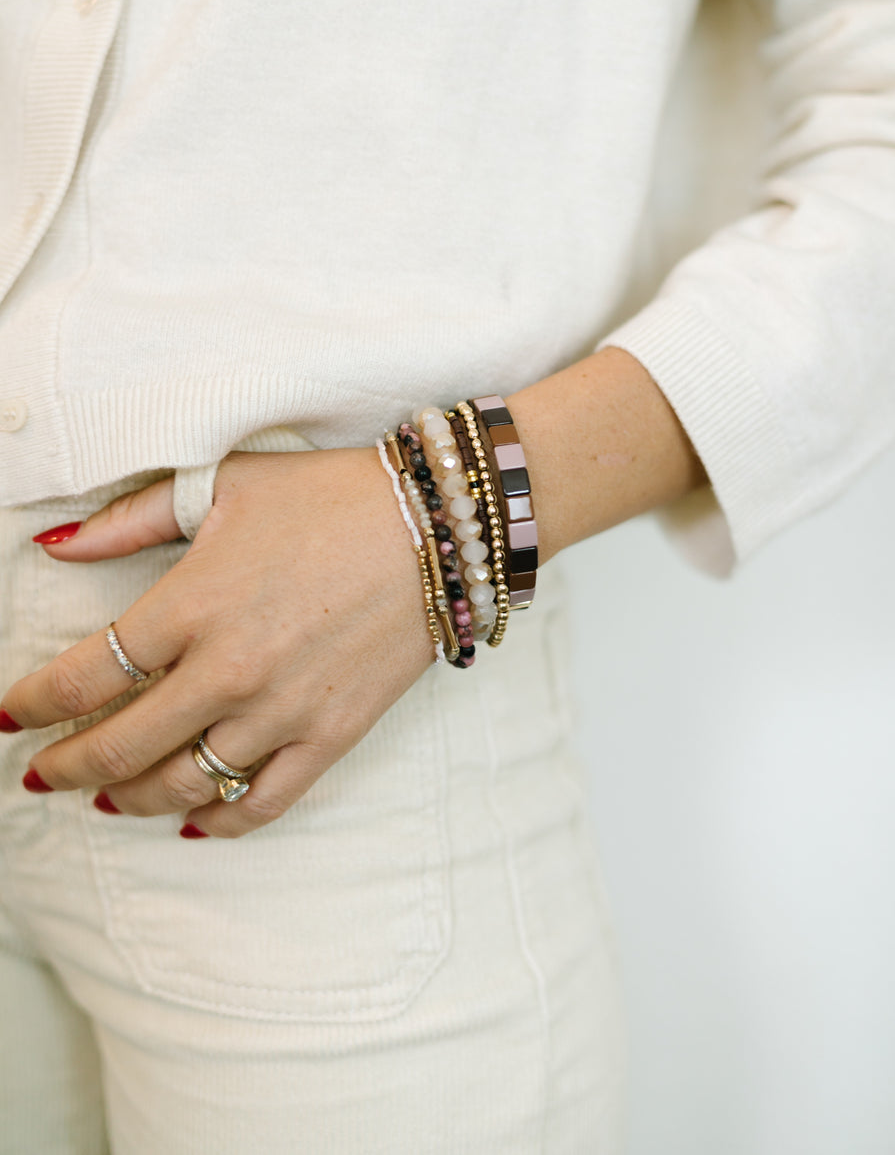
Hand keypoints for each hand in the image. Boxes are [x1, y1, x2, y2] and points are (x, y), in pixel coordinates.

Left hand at [1, 449, 435, 837]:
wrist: (436, 522)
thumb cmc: (326, 496)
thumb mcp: (221, 487)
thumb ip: (128, 519)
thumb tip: (52, 543)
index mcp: (192, 604)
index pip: (87, 675)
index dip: (34, 703)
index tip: (11, 715)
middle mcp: (228, 670)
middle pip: (120, 746)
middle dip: (64, 766)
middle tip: (38, 773)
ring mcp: (282, 711)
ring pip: (182, 785)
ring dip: (128, 798)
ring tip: (103, 797)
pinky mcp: (331, 735)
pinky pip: (263, 802)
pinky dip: (219, 824)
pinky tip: (192, 824)